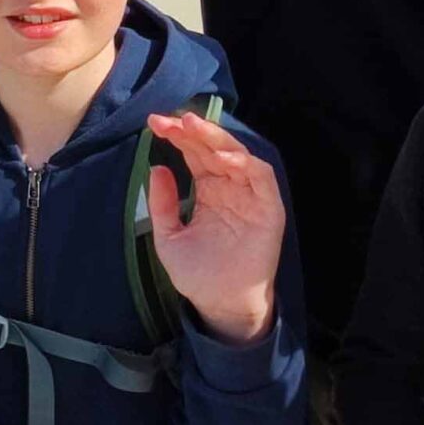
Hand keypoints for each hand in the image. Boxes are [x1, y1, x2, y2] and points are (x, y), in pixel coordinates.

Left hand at [144, 113, 281, 344]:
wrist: (221, 305)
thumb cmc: (197, 274)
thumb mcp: (168, 237)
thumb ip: (163, 204)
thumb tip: (157, 167)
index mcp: (209, 190)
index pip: (195, 153)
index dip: (178, 136)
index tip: (154, 124)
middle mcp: (231, 186)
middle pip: (214, 148)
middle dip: (193, 131)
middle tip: (171, 119)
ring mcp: (251, 195)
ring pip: (237, 154)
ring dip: (217, 138)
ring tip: (193, 126)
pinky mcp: (268, 208)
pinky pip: (261, 177)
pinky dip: (245, 163)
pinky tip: (223, 156)